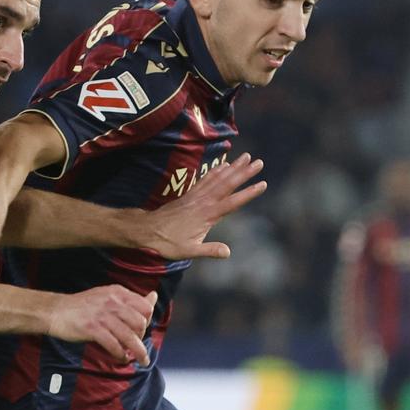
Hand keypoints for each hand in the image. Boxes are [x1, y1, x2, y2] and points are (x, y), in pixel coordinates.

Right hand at [49, 285, 154, 363]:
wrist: (55, 311)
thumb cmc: (83, 306)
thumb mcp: (108, 296)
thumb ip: (131, 300)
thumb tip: (154, 297)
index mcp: (118, 293)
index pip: (145, 307)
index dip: (147, 321)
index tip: (140, 331)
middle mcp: (112, 302)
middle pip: (140, 323)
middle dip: (142, 337)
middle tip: (136, 345)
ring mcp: (102, 315)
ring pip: (129, 336)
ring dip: (138, 352)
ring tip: (140, 360)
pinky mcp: (92, 328)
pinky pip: (114, 345)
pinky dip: (120, 355)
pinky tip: (121, 358)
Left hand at [129, 154, 265, 259]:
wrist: (147, 231)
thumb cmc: (167, 243)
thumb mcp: (189, 252)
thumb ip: (209, 250)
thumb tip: (228, 252)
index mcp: (207, 215)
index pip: (233, 202)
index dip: (248, 193)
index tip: (262, 184)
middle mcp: (203, 202)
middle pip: (228, 184)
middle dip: (244, 173)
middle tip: (259, 162)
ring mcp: (196, 197)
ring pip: (218, 178)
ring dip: (233, 167)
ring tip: (246, 157)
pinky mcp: (189, 195)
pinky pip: (205, 179)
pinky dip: (216, 170)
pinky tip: (223, 164)